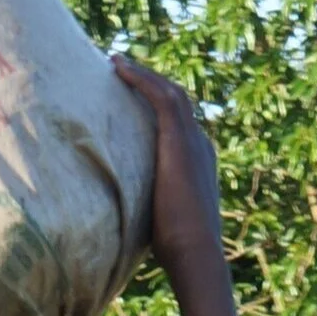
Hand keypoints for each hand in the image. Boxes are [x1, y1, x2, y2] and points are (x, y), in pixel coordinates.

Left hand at [112, 56, 224, 280]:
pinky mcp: (180, 139)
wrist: (195, 252)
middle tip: (120, 72)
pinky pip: (161, 96)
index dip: (155, 110)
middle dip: (149, 85)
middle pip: (175, 103)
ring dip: (143, 75)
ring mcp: (193, 140)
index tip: (131, 102)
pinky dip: (141, 79)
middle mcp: (200, 145)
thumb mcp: (158, 221)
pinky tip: (119, 68)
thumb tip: (116, 219)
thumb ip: (144, 208)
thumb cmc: (176, 251)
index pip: (178, 126)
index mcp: (198, 163)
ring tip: (116, 63)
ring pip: (170, 93)